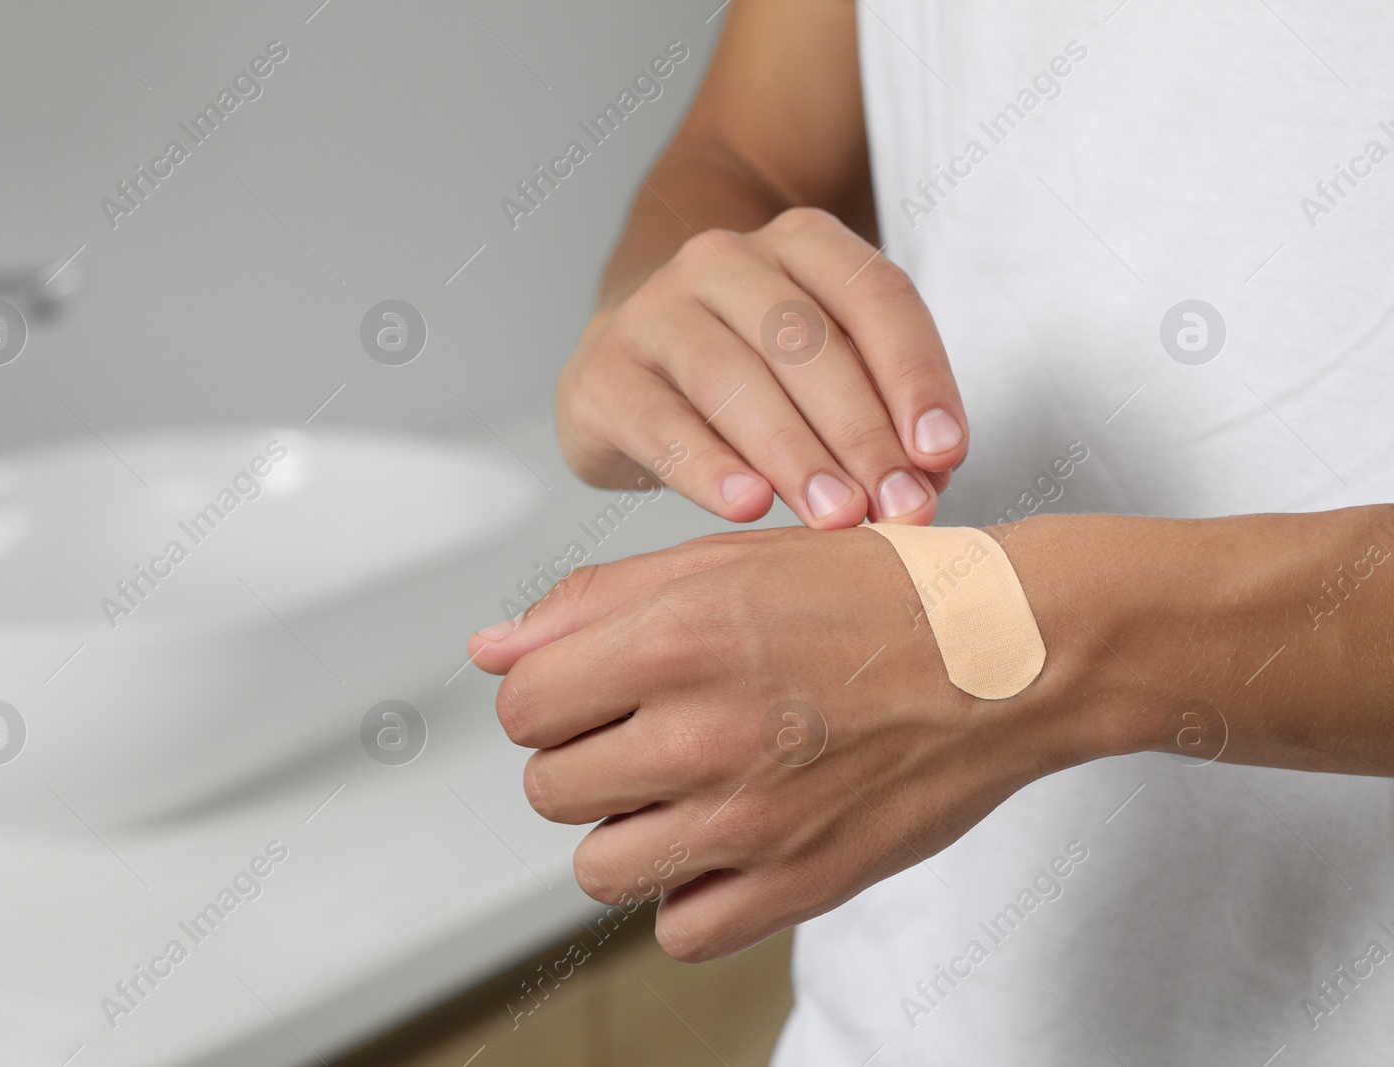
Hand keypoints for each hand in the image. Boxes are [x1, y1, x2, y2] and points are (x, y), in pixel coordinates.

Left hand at [468, 524, 1118, 960]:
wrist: (1012, 654)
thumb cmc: (879, 595)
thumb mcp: (730, 558)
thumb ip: (597, 601)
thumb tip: (492, 648)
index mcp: (673, 638)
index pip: (521, 705)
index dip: (547, 696)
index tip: (586, 692)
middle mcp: (701, 732)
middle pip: (549, 787)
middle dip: (583, 759)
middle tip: (646, 732)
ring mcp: (749, 819)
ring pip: (598, 868)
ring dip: (626, 831)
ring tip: (683, 789)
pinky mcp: (798, 883)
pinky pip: (681, 931)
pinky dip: (690, 895)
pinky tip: (725, 841)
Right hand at [556, 208, 968, 528]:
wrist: (629, 365)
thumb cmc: (750, 378)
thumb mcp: (825, 376)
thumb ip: (880, 417)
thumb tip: (924, 488)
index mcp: (801, 244)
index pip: (875, 296)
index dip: (917, 376)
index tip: (943, 455)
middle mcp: (724, 260)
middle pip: (806, 341)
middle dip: (862, 432)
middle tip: (897, 506)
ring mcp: (654, 309)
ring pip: (734, 377)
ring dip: (794, 453)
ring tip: (834, 515)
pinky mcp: (602, 373)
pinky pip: (659, 421)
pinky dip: (707, 466)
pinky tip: (747, 504)